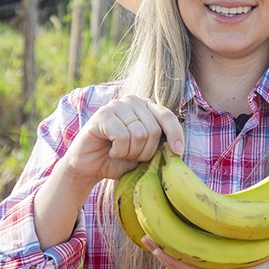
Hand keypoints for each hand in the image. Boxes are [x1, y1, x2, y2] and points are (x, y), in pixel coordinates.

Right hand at [62, 95, 183, 185]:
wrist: (90, 167)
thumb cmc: (118, 159)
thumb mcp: (144, 152)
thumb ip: (159, 144)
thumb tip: (178, 147)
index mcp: (146, 106)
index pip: (167, 116)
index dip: (175, 134)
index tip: (178, 152)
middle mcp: (132, 101)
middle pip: (154, 129)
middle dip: (145, 151)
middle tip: (130, 155)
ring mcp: (116, 105)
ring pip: (139, 134)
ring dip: (130, 152)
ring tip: (119, 152)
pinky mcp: (102, 115)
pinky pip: (122, 136)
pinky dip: (118, 150)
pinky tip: (110, 150)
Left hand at [142, 239, 268, 268]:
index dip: (172, 260)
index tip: (157, 247)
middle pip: (181, 268)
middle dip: (163, 254)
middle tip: (145, 236)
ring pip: (184, 264)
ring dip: (168, 251)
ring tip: (151, 235)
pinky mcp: (214, 267)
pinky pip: (192, 260)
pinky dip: (179, 249)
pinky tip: (171, 237)